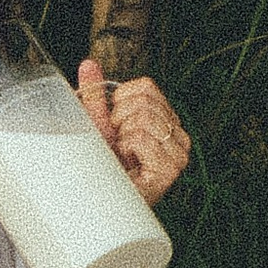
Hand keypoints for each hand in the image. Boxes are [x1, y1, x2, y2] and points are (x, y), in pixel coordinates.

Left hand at [77, 64, 190, 202]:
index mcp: (166, 121)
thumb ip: (96, 95)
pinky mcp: (171, 169)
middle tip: (118, 146)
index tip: (116, 128)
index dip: (120, 103)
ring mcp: (178, 153)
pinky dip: (126, 149)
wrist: (99, 202)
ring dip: (122, 137)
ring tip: (124, 157)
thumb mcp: (98, 125)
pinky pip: (141, 137)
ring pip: (142, 118)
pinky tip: (128, 165)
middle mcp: (178, 135)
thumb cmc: (103, 167)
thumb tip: (89, 65)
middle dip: (119, 121)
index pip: (146, 87)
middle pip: (143, 100)